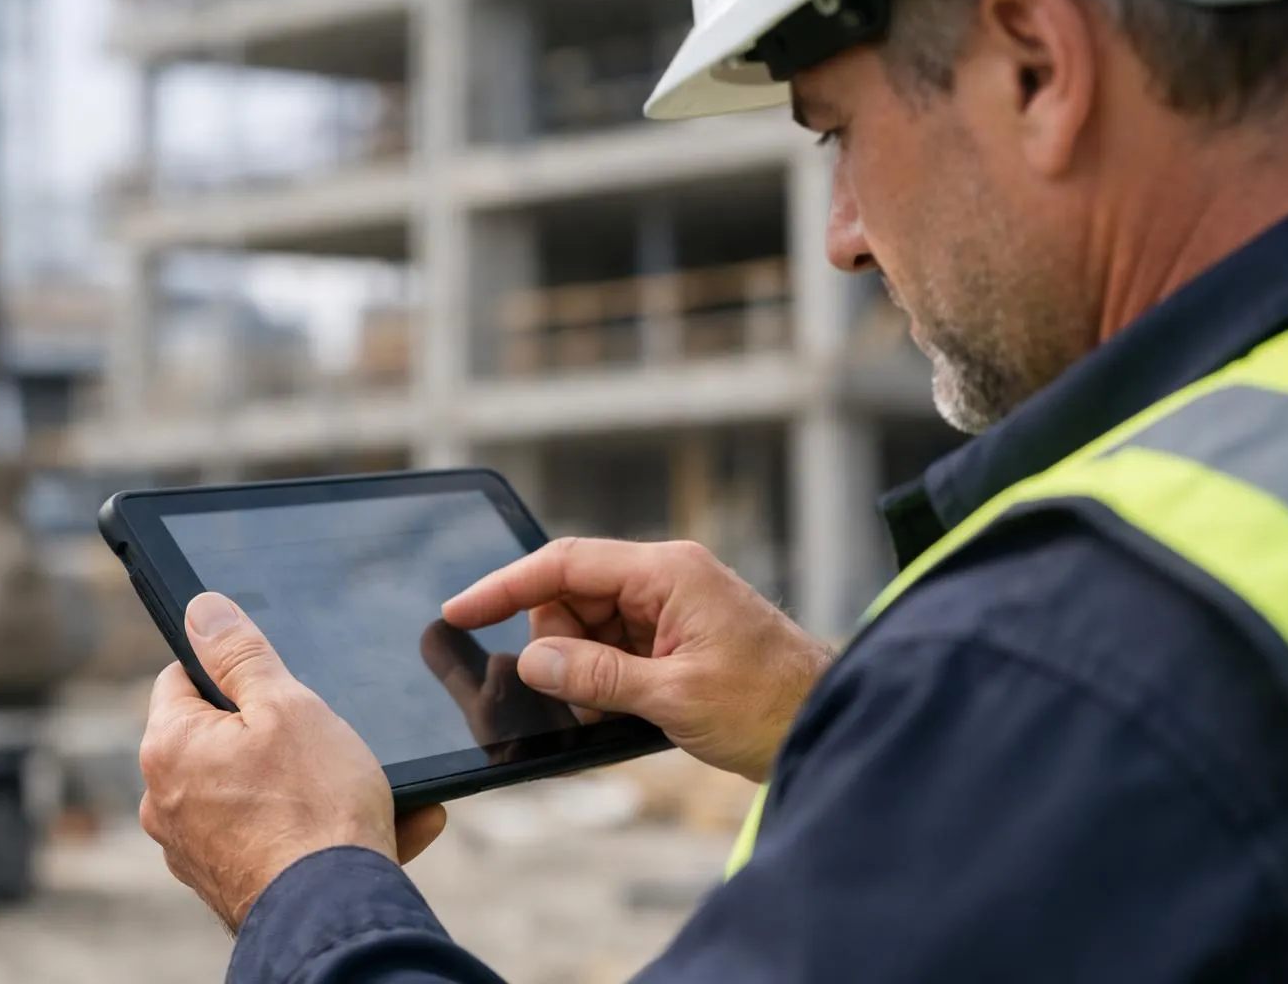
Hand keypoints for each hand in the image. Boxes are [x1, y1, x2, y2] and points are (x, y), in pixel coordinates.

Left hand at [139, 592, 446, 931]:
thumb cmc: (314, 806)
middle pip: (221, 735)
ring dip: (310, 781)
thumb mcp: (288, 705)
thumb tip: (202, 609)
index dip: (232, 666)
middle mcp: (166, 801)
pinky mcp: (231, 882)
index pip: (182, 677)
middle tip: (328, 733)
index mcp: (169, 747)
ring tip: (368, 783)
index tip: (276, 677)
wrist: (335, 913)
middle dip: (279, 729)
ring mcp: (196, 849)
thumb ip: (241, 653)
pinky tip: (382, 824)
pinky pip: (276, 837)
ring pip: (257, 789)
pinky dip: (318, 826)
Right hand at [443, 539, 835, 782]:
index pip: (565, 563)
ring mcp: (671, 610)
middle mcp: (666, 580)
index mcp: (668, 573)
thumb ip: (597, 676)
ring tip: (626, 712)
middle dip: (561, 650)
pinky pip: (614, 651)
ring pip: (588, 630)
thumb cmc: (771, 703)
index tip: (459, 610)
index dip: (506, 585)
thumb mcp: (674, 696)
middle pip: (571, 599)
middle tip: (587, 701)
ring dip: (587, 674)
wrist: (828, 724)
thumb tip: (533, 660)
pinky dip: (607, 684)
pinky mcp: (675, 640)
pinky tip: (632, 712)